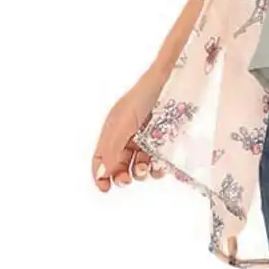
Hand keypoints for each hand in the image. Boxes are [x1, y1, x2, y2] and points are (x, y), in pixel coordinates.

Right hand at [91, 67, 168, 191]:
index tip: (105, 188)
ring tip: (146, 167)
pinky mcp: (161, 138)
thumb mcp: (123, 124)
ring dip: (141, 171)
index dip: (100, 175)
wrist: (168, 79)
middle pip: (119, 165)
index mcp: (111, 133)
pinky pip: (157, 158)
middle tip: (128, 180)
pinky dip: (157, 165)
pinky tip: (160, 166)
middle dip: (122, 175)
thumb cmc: (141, 96)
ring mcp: (144, 138)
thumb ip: (112, 149)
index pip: (100, 159)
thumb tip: (102, 173)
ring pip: (138, 164)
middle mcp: (125, 137)